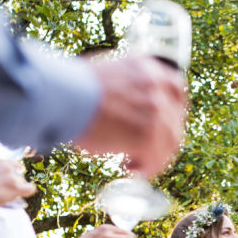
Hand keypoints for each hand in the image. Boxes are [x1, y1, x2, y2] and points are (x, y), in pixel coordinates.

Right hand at [0, 159, 35, 237]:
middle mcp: (9, 167)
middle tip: (4, 189)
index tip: (12, 180)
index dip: (15, 173)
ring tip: (3, 194)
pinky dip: (28, 192)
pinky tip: (20, 195)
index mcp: (1, 162)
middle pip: (20, 174)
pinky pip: (31, 188)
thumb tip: (7, 175)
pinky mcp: (16, 187)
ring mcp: (13, 177)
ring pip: (23, 183)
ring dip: (17, 189)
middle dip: (16, 182)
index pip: (16, 165)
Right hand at [77, 56, 186, 176]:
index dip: (172, 111)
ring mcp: (155, 112)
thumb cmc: (72, 85)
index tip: (162, 124)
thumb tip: (123, 99)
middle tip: (145, 151)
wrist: (61, 95)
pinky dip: (146, 168)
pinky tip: (129, 169)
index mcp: (149, 69)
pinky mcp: (146, 136)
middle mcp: (157, 89)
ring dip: (154, 156)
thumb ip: (125, 83)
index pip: (176, 90)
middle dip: (162, 139)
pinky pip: (156, 159)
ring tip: (133, 164)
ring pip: (169, 143)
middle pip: (174, 121)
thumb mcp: (108, 70)